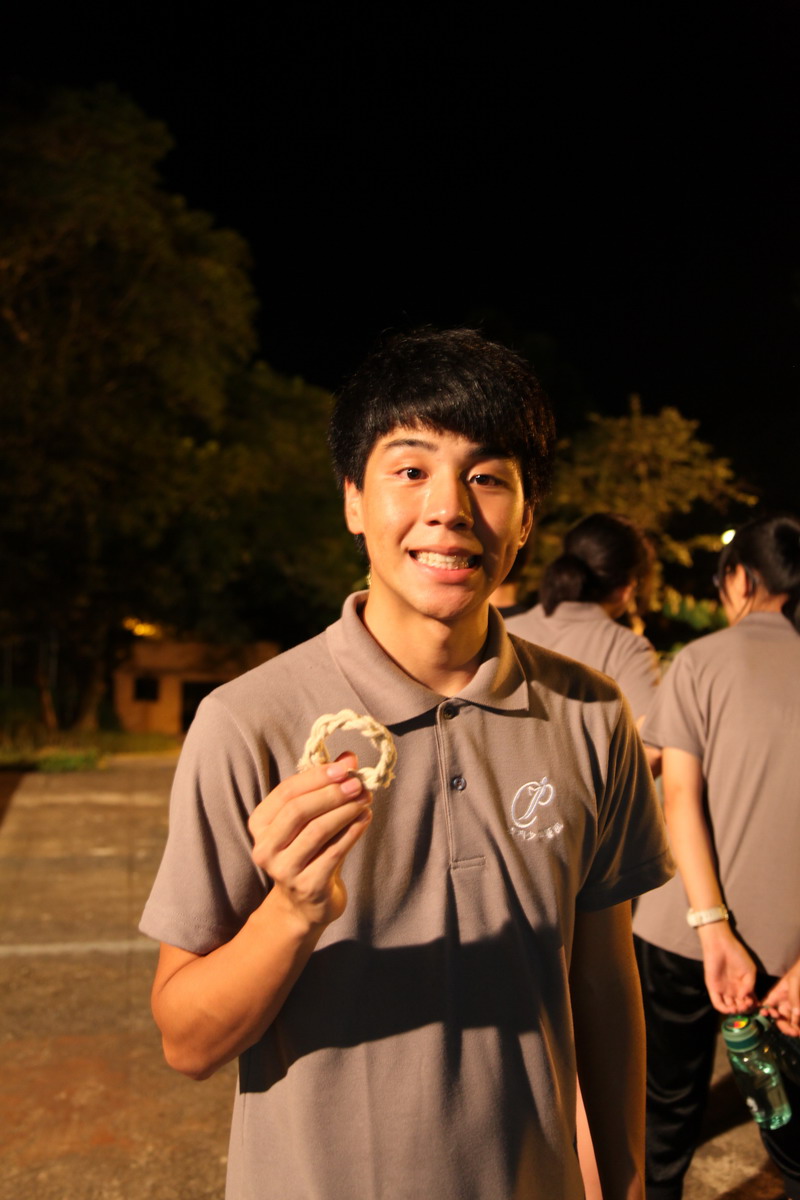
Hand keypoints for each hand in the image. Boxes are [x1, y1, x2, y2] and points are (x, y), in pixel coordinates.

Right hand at [248, 752, 371, 932]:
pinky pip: (333, 852)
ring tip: (365, 799)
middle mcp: (265, 848)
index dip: (316, 777)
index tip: (345, 767)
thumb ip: (326, 787)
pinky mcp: (307, 886)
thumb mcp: (312, 818)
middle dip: (331, 793)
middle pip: (298, 810)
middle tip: (358, 783)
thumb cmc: (310, 852)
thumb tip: (349, 756)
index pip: (286, 792)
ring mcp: (284, 870)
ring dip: (345, 811)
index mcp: (260, 824)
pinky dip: (352, 832)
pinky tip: (366, 819)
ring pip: (316, 831)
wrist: (306, 904)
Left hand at [698, 922, 757, 1012]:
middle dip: (744, 1009)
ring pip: (729, 1007)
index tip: (756, 1004)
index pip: (748, 1000)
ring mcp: (723, 989)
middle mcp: (733, 989)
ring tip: (739, 1006)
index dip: (753, 1005)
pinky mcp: (713, 988)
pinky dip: (724, 1009)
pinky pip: (717, 1003)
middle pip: (739, 1006)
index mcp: (743, 985)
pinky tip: (731, 1008)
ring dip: (735, 1011)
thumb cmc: (737, 955)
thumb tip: (745, 998)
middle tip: (747, 1005)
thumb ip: (750, 986)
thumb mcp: (750, 971)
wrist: (721, 946)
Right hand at [760, 957, 799, 1036]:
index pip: (766, 1006)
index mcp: (776, 996)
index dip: (766, 1013)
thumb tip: (796, 1016)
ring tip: (798, 1033)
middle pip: (778, 1019)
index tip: (773, 1016)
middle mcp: (782, 1004)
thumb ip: (794, 998)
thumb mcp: (795, 982)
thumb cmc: (799, 971)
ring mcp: (792, 1008)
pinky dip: (799, 1026)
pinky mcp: (799, 1010)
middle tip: (793, 1032)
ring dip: (793, 1030)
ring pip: (790, 1023)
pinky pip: (798, 1021)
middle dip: (784, 1027)